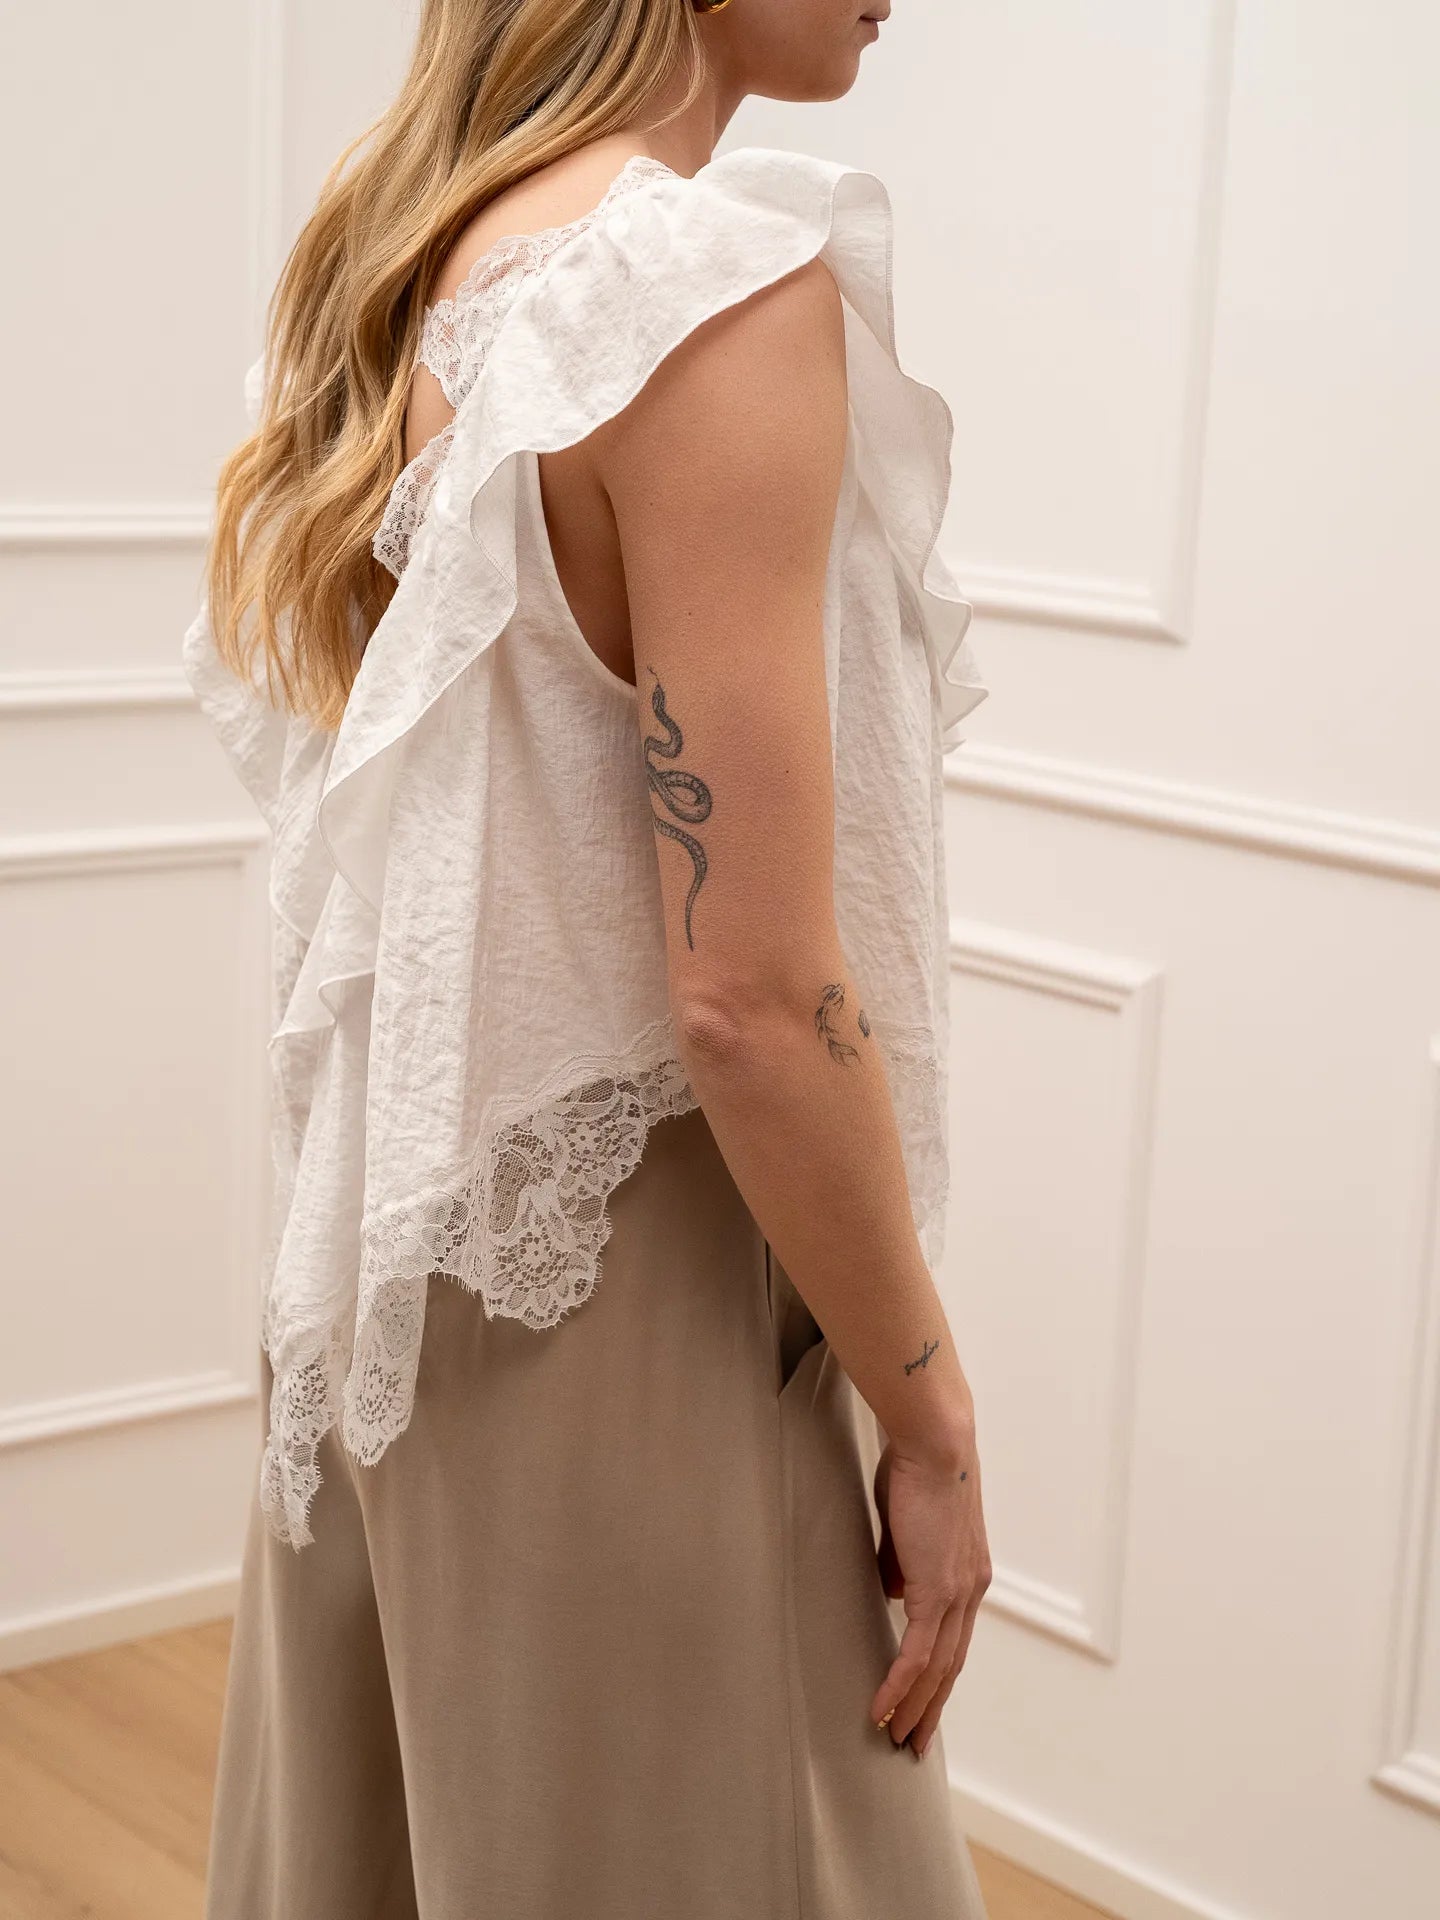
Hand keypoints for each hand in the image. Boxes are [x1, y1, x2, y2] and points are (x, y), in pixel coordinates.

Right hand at [869, 1429, 990, 1756]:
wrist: (936, 1443)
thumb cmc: (916, 1469)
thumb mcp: (908, 1525)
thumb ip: (902, 1563)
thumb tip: (893, 1592)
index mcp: (967, 1574)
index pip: (953, 1638)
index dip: (936, 1675)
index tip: (921, 1701)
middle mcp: (971, 1590)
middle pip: (951, 1665)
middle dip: (931, 1707)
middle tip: (912, 1742)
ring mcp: (958, 1593)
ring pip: (937, 1669)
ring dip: (915, 1707)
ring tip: (895, 1737)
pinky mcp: (937, 1591)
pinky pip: (916, 1653)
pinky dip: (899, 1685)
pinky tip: (881, 1708)